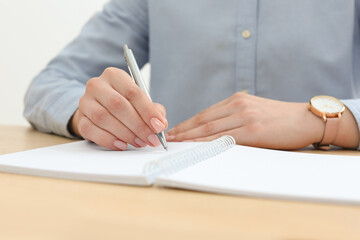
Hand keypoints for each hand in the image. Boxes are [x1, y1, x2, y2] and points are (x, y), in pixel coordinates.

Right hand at [69, 67, 167, 149]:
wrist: (98, 109)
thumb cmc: (124, 104)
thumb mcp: (140, 102)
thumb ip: (153, 110)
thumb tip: (160, 122)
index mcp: (114, 76)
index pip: (132, 92)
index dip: (147, 111)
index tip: (159, 126)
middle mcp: (97, 85)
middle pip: (118, 105)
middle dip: (138, 126)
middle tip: (151, 138)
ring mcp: (85, 102)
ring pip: (104, 119)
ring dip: (125, 134)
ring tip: (139, 142)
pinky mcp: (80, 119)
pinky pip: (92, 131)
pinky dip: (109, 140)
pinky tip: (122, 145)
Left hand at [166, 93, 358, 149]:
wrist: (306, 119)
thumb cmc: (280, 118)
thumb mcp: (254, 110)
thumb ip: (234, 116)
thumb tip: (213, 129)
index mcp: (237, 100)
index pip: (205, 113)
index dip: (187, 123)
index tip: (175, 130)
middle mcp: (238, 106)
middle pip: (203, 120)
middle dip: (183, 130)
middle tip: (168, 138)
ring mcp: (245, 118)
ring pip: (210, 129)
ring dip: (190, 137)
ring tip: (176, 143)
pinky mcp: (254, 131)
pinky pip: (224, 138)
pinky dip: (207, 143)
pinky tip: (196, 147)